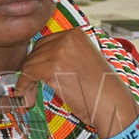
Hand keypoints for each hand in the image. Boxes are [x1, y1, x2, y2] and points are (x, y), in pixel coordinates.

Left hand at [18, 28, 138, 134]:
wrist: (114, 105)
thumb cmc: (102, 90)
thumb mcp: (84, 63)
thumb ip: (65, 58)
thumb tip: (39, 64)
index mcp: (77, 34)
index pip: (46, 43)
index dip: (38, 61)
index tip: (34, 75)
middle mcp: (69, 38)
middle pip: (36, 52)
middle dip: (31, 71)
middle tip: (30, 89)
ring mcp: (61, 50)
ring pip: (30, 63)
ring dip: (27, 82)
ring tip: (30, 96)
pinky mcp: (54, 66)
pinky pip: (28, 74)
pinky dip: (24, 86)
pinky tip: (27, 97)